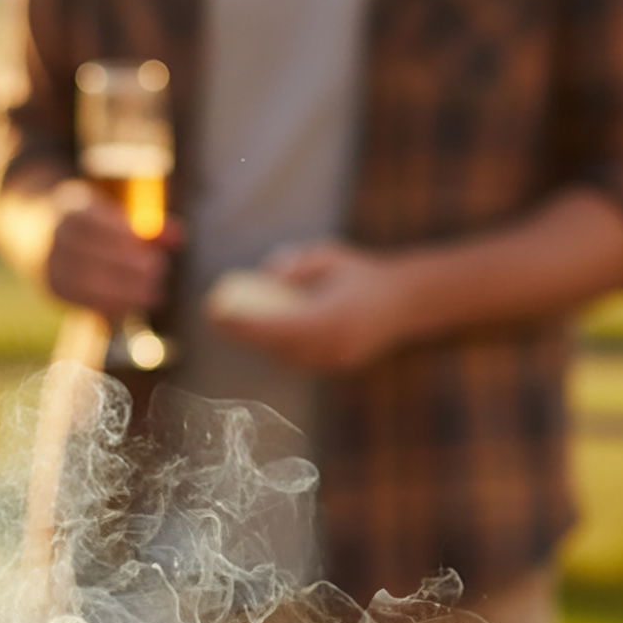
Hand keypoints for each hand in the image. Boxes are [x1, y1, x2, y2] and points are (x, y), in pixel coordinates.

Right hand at [44, 180, 177, 319]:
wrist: (35, 230)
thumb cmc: (90, 221)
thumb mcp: (112, 212)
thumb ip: (146, 226)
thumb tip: (180, 237)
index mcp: (69, 211)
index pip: (95, 225)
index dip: (124, 239)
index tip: (153, 249)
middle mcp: (53, 239)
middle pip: (89, 255)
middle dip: (126, 268)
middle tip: (158, 274)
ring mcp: (48, 266)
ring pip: (83, 283)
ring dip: (121, 291)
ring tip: (152, 294)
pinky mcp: (51, 289)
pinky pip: (79, 301)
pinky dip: (107, 306)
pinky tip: (130, 307)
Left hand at [206, 241, 411, 372]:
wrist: (406, 301)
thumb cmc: (362, 273)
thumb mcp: (329, 257)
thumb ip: (296, 265)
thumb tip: (264, 277)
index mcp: (331, 319)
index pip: (275, 327)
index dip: (243, 324)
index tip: (216, 314)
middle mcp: (332, 345)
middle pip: (275, 346)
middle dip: (245, 334)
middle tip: (218, 318)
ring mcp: (336, 360)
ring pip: (286, 356)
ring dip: (261, 341)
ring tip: (237, 324)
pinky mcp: (337, 366)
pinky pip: (300, 358)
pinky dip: (281, 346)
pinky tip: (265, 332)